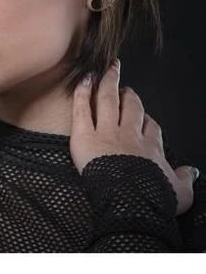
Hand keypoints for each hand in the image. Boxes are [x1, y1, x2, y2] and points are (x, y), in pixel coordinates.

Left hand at [70, 58, 194, 214]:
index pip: (151, 127)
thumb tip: (191, 172)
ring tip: (108, 70)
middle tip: (124, 86)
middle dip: (129, 95)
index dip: (147, 120)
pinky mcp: (85, 136)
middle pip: (131, 108)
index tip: (144, 117)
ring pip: (108, 100)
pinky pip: (82, 109)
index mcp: (150, 147)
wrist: (130, 203)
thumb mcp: (180, 192)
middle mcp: (129, 135)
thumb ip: (185, 179)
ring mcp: (107, 133)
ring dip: (109, 83)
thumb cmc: (153, 199)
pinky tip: (84, 79)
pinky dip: (82, 92)